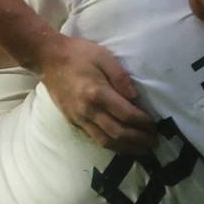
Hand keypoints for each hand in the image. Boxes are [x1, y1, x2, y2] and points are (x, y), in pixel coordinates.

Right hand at [35, 30, 159, 153]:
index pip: (125, 114)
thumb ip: (121, 76)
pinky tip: (121, 145)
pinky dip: (111, 144)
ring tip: (142, 149)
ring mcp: (79, 118)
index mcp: (97, 93)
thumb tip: (135, 96)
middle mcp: (88, 110)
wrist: (48, 59)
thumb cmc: (78, 54)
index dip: (142, 123)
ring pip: (105, 141)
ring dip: (125, 148)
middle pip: (117, 133)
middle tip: (154, 142)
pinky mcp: (73, 121)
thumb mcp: (104, 56)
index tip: (154, 125)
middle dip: (138, 140)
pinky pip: (94, 138)